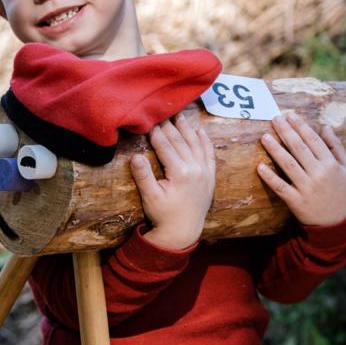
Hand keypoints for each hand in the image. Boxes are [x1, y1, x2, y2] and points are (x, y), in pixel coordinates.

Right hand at [130, 114, 214, 249]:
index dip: (156, 132)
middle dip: (170, 126)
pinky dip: (205, 141)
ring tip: (179, 116)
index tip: (148, 121)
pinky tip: (200, 130)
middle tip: (162, 112)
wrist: (183, 232)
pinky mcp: (210, 176)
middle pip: (180, 141)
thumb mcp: (150, 197)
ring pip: (195, 144)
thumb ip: (143, 176)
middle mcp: (196, 169)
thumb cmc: (164, 215)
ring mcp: (205, 172)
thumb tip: (135, 156)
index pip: (166, 146)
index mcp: (180, 173)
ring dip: (187, 129)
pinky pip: (209, 153)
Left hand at [257, 113, 345, 226]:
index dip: (300, 126)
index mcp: (331, 164)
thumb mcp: (345, 168)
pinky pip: (281, 187)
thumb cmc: (341, 191)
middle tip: (274, 119)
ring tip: (265, 137)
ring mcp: (307, 187)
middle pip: (299, 148)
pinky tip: (260, 167)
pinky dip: (270, 177)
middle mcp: (319, 174)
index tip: (289, 115)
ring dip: (275, 150)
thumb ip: (336, 146)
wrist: (338, 222)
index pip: (313, 140)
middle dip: (286, 132)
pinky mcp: (296, 201)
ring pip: (288, 165)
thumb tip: (325, 127)